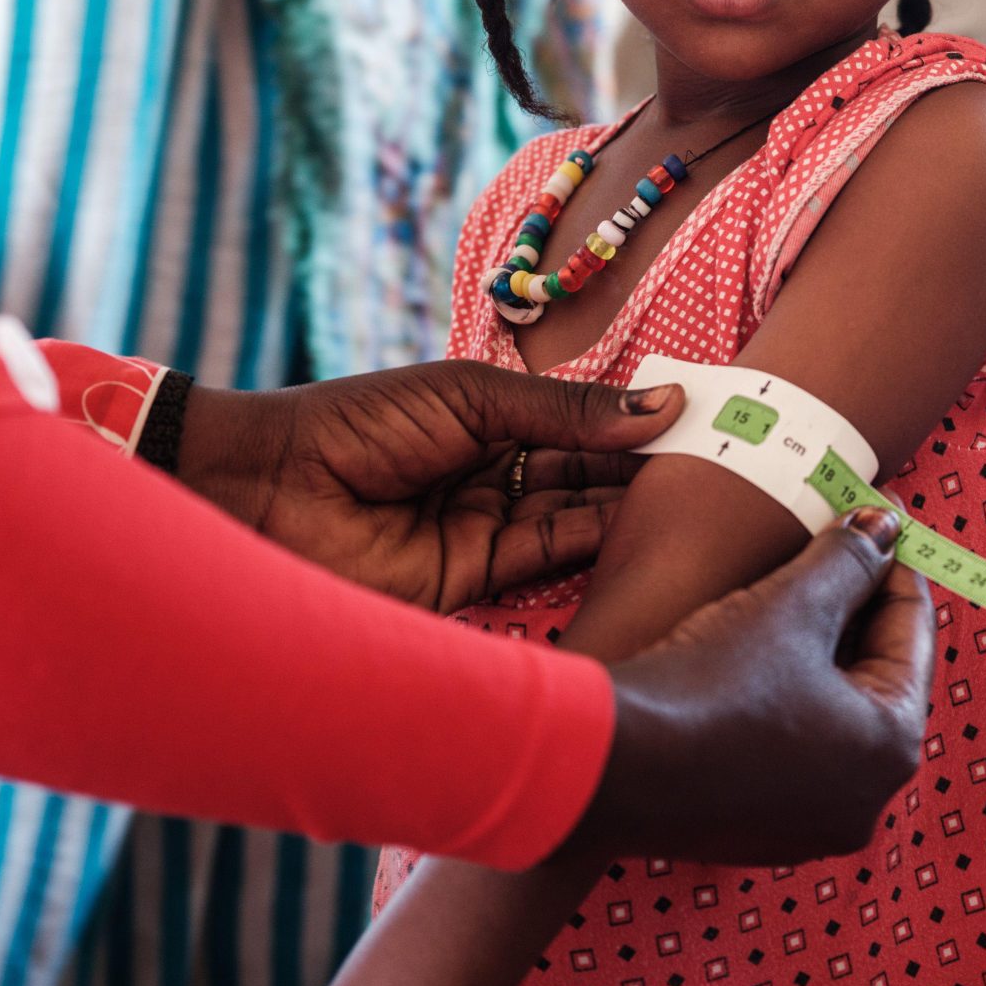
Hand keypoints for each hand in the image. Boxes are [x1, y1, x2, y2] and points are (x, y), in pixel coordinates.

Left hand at [176, 361, 683, 612]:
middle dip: (646, 471)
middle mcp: (494, 478)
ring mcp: (484, 533)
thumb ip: (567, 412)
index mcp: (489, 419)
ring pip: (577, 524)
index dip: (637, 422)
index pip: (581, 424)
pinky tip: (643, 537)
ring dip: (630, 513)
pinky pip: (546, 569)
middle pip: (588, 477)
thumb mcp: (471, 398)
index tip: (706, 417)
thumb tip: (664, 403)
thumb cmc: (356, 424)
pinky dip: (593, 554)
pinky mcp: (472, 587)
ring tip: (698, 498)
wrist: (264, 492)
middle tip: (720, 464)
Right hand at [566, 509, 935, 865]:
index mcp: (890, 747)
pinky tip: (744, 658)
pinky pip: (786, 750)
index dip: (891, 565)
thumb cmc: (710, 684)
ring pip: (827, 714)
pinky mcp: (753, 833)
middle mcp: (863, 801)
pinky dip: (778, 701)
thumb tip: (885, 525)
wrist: (608, 765)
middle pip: (872, 677)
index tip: (875, 519)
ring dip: (813, 653)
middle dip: (850, 608)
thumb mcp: (789, 604)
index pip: (912, 634)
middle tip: (829, 546)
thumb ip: (849, 559)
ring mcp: (807, 826)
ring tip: (782, 593)